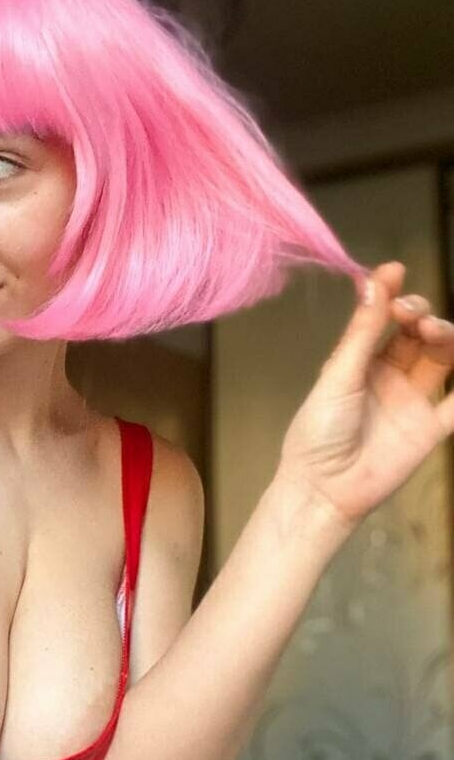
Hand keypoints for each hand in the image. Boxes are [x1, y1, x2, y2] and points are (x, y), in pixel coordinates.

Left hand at [276, 261, 453, 527]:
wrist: (323, 488)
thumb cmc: (318, 431)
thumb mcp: (338, 376)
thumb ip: (362, 331)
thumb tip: (374, 279)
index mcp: (360, 362)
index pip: (384, 319)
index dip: (393, 294)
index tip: (395, 271)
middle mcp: (390, 376)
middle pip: (419, 334)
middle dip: (420, 314)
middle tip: (411, 315)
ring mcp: (414, 401)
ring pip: (443, 358)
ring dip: (446, 337)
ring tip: (433, 332)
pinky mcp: (432, 429)